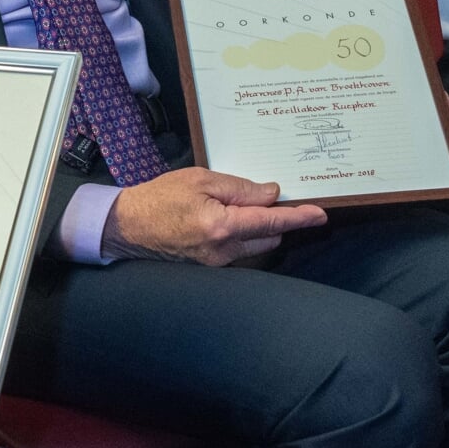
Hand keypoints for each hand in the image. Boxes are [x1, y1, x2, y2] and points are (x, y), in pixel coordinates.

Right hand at [101, 167, 326, 266]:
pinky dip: (241, 235)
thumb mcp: (200, 180)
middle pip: (269, 235)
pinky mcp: (210, 267)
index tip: (320, 215)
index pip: (272, 221)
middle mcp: (224, 250)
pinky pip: (238, 250)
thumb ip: (239, 188)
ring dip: (257, 227)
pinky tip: (223, 219)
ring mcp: (217, 263)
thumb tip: (271, 193)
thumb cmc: (160, 198)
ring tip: (236, 207)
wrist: (128, 226)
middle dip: (274, 218)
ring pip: (255, 245)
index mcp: (223, 225)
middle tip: (264, 197)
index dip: (299, 217)